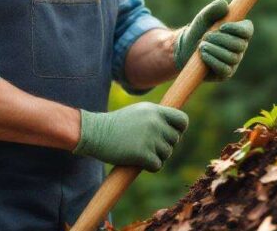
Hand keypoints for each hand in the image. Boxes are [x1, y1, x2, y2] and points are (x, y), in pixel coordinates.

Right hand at [72, 102, 187, 171]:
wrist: (94, 133)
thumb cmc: (115, 125)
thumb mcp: (137, 113)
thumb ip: (156, 117)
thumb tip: (176, 130)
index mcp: (155, 110)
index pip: (182, 121)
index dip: (179, 130)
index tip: (169, 134)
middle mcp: (155, 122)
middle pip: (175, 140)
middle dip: (164, 145)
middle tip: (147, 145)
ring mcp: (150, 138)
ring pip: (167, 154)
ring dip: (156, 156)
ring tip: (139, 151)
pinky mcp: (143, 154)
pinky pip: (157, 165)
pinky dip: (150, 166)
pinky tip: (138, 161)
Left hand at [173, 0, 252, 80]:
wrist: (185, 48)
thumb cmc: (198, 30)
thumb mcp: (203, 17)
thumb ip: (213, 9)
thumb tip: (224, 5)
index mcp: (239, 32)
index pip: (248, 30)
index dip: (238, 29)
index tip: (222, 26)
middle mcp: (240, 48)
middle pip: (239, 45)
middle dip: (220, 39)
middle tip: (205, 36)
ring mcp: (234, 62)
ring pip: (231, 57)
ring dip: (213, 49)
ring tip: (201, 46)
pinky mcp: (226, 73)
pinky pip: (224, 69)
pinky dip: (212, 60)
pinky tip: (202, 55)